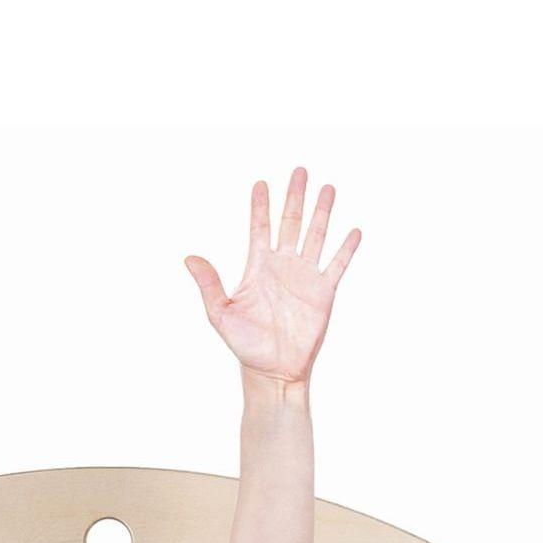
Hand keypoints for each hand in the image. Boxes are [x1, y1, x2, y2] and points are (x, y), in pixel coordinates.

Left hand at [184, 169, 358, 391]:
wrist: (273, 371)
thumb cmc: (245, 345)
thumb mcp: (220, 314)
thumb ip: (209, 285)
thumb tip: (188, 258)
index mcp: (258, 267)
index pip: (260, 228)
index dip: (260, 206)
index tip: (260, 183)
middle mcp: (283, 266)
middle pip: (291, 222)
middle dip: (295, 197)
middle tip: (300, 170)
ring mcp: (305, 277)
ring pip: (316, 236)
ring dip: (322, 212)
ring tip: (328, 187)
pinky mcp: (323, 293)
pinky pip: (337, 265)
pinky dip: (346, 248)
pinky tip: (354, 230)